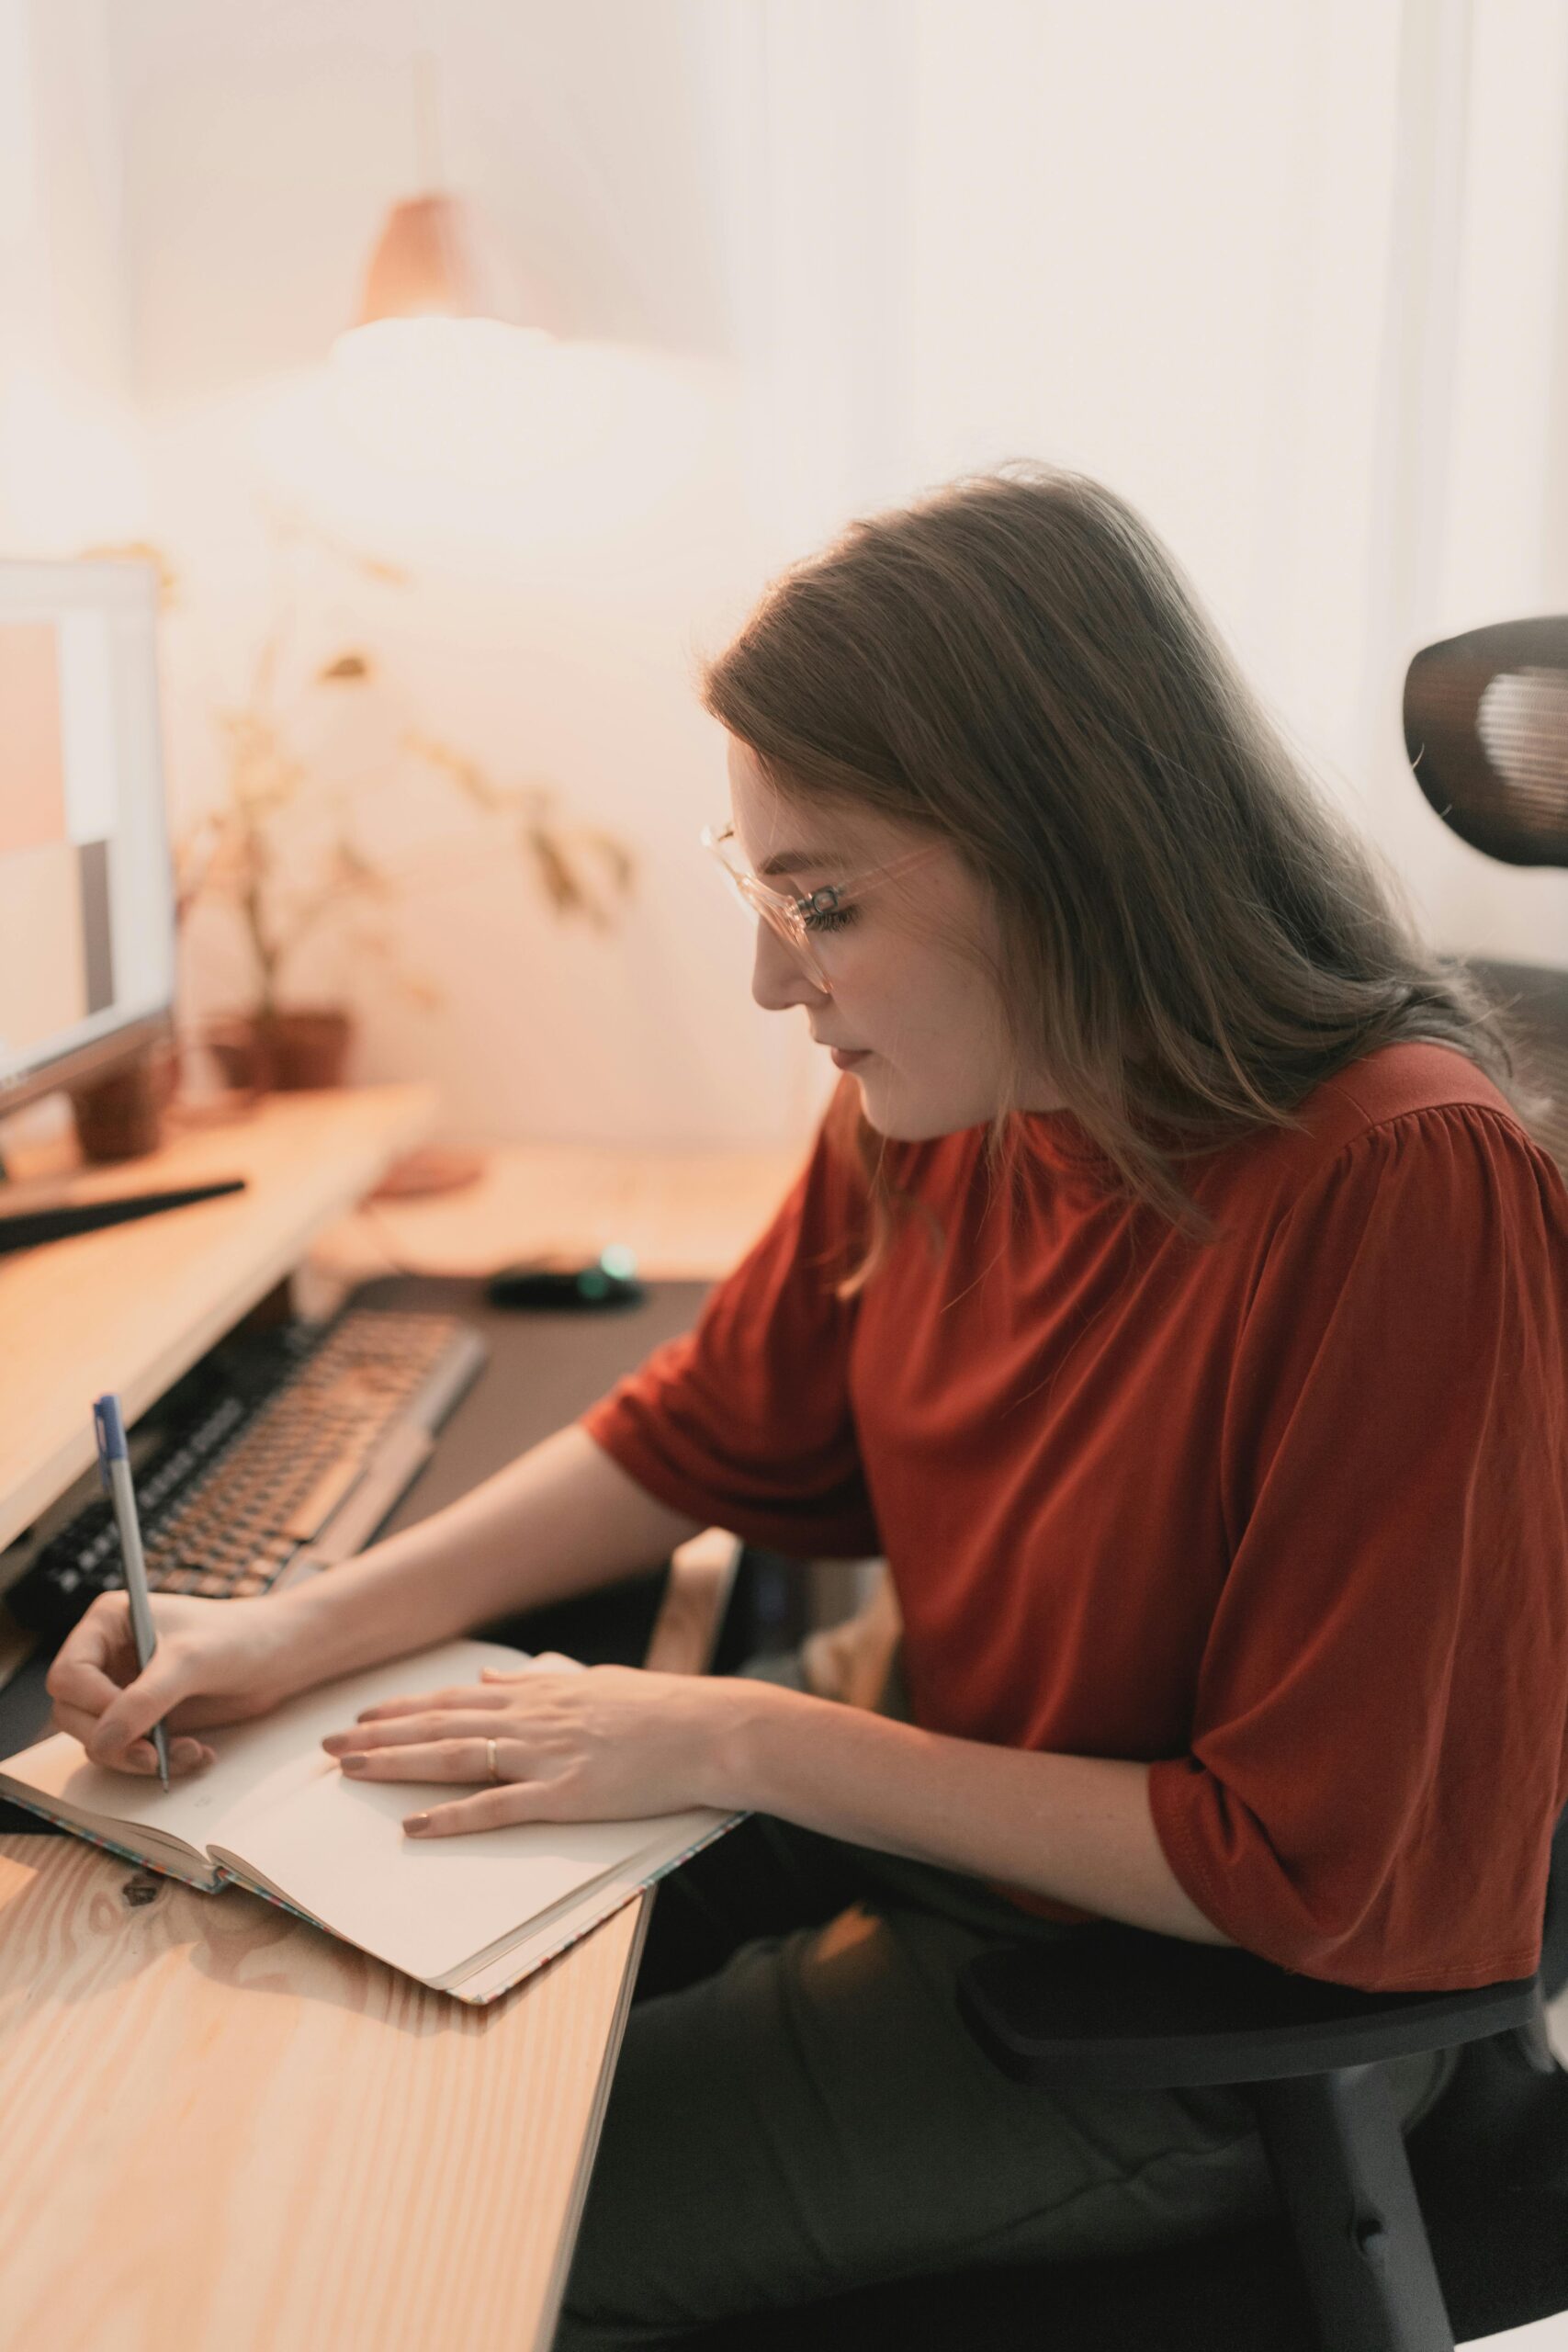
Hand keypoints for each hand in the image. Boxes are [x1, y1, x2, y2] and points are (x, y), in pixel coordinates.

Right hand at [46, 1590, 313, 1775]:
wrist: (279, 1655)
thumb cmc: (238, 1637)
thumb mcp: (191, 1661)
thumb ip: (146, 1699)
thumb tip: (103, 1741)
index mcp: (107, 1623)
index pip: (67, 1675)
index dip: (93, 1706)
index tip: (134, 1724)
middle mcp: (107, 1656)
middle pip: (73, 1715)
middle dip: (114, 1742)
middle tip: (153, 1757)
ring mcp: (122, 1690)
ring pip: (100, 1741)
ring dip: (140, 1758)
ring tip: (190, 1753)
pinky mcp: (143, 1719)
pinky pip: (130, 1753)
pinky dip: (160, 1762)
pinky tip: (198, 1754)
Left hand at [319, 1660, 751, 1836]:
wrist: (712, 1729)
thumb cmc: (662, 1709)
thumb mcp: (594, 1683)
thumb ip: (539, 1683)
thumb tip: (492, 1675)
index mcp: (539, 1694)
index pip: (453, 1699)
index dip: (402, 1709)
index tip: (360, 1716)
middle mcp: (532, 1718)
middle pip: (439, 1726)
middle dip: (378, 1735)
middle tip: (326, 1745)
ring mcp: (546, 1756)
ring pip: (454, 1758)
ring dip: (397, 1765)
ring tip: (348, 1771)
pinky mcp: (566, 1794)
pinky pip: (497, 1809)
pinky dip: (452, 1817)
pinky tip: (413, 1826)